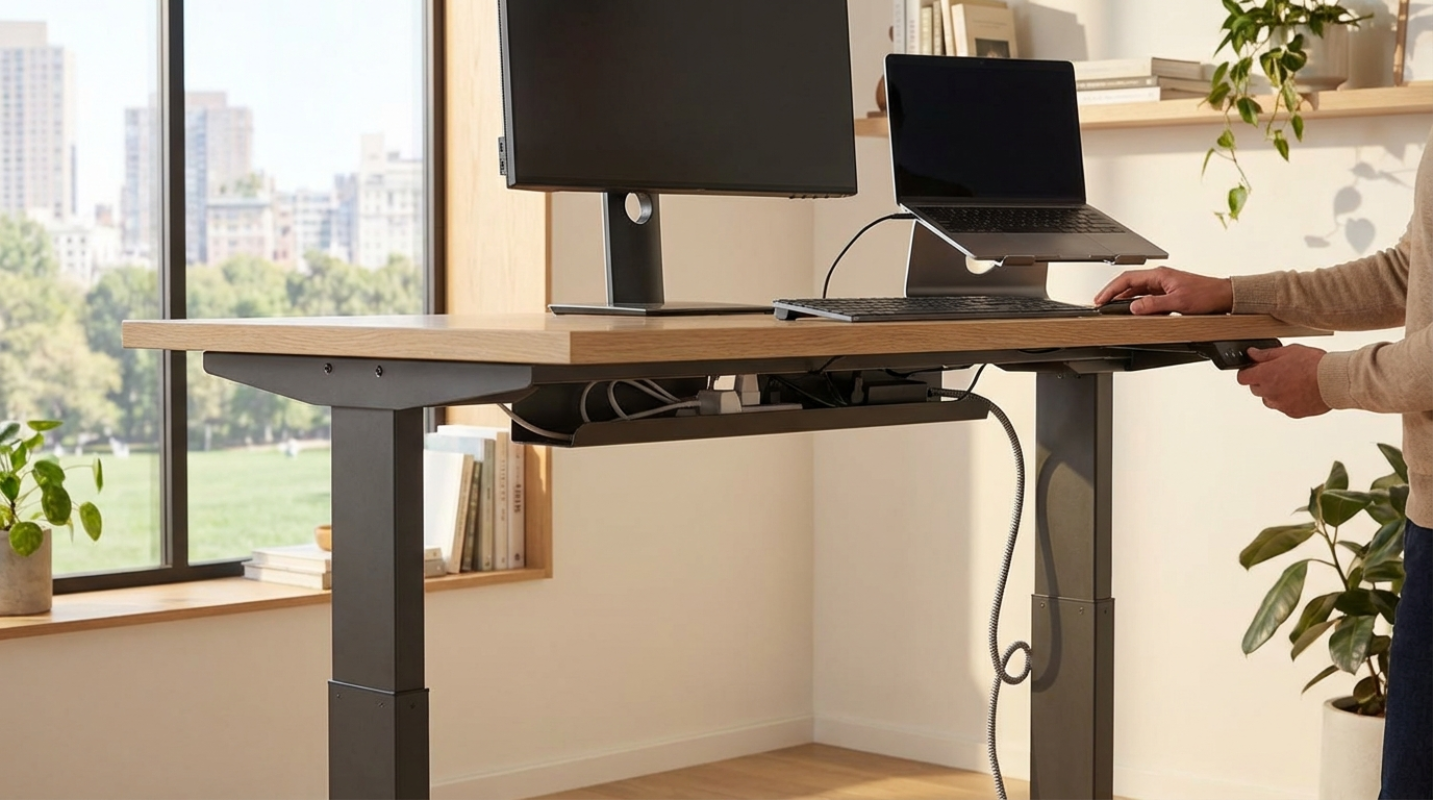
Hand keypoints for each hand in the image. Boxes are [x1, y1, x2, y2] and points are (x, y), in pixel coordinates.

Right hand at [1093, 266, 1233, 314]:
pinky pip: (1145, 295)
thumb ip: (1154, 305)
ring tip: (1111, 307)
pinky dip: (1134, 302)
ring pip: (1136, 290)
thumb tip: (1134, 307)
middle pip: (1128, 283)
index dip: (1111, 289)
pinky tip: (1131, 309)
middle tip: (1100, 303)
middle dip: (1112, 293)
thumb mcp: (1178, 302)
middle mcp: (1160, 278)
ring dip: (1122, 298)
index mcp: (1159, 275)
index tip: (1100, 299)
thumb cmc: (1206, 295)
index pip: (1127, 279)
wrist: (1223, 296)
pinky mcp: (1168, 292)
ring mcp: (1163, 284)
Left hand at [1236, 344, 1330, 418]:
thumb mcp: (1289, 351)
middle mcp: (1269, 392)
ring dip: (1274, 393)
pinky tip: (1301, 391)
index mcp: (1265, 375)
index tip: (1255, 369)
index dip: (1248, 372)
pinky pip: (1284, 407)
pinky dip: (1289, 401)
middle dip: (1263, 381)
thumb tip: (1252, 353)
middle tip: (1279, 373)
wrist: (1334, 381)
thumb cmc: (1314, 364)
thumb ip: (1267, 354)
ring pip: (1269, 400)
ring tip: (1292, 383)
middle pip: (1256, 389)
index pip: (1242, 378)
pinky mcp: (1292, 413)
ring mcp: (1280, 404)